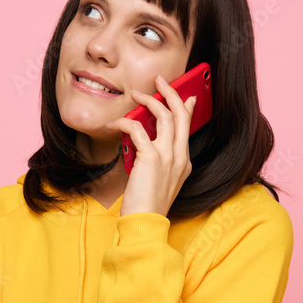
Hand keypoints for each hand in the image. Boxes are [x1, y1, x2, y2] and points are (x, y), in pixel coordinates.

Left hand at [105, 74, 196, 217]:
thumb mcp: (157, 180)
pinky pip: (138, 129)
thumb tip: (144, 143)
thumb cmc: (146, 205)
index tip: (187, 95)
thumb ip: (156, 161)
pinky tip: (114, 124)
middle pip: (181, 114)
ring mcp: (168, 156)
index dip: (187, 108)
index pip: (188, 127)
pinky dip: (125, 122)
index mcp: (184, 162)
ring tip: (136, 94)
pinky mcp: (151, 158)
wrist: (145, 222)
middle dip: (171, 93)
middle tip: (160, 80)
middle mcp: (180, 156)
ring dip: (149, 100)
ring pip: (165, 116)